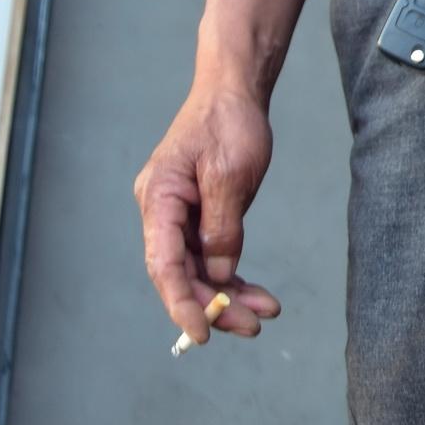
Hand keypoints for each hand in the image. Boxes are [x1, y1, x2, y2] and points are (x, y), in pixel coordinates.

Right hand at [134, 84, 281, 346]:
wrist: (232, 92)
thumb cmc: (228, 123)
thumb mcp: (231, 174)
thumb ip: (222, 227)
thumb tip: (220, 276)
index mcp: (158, 198)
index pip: (164, 265)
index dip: (181, 303)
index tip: (203, 333)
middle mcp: (161, 212)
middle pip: (181, 274)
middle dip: (215, 305)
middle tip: (254, 327)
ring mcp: (178, 216)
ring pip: (198, 271)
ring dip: (229, 296)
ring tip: (265, 313)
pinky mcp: (198, 217)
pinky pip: (210, 257)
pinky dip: (232, 277)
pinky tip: (257, 295)